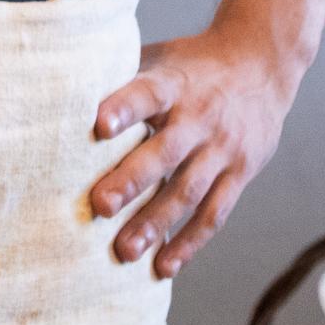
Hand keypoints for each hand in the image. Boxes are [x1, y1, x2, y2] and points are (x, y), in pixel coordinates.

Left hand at [89, 27, 302, 275]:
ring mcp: (223, 149)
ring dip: (156, 223)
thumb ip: (122, 76)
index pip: (149, 94)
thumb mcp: (162, 58)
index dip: (125, 107)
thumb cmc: (193, 64)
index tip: (98, 125)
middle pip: (166, 152)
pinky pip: (215, 213)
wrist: (262, 63)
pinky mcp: (241, 173)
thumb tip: (62, 91)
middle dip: (132, 181)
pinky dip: (189, 242)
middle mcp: (201, 118)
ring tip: (124, 251)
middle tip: (98, 206)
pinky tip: (163, 266)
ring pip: (189, 191)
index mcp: (176, 84)